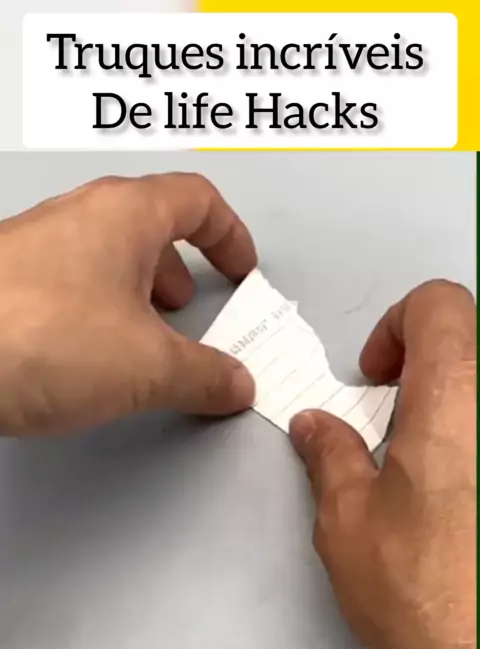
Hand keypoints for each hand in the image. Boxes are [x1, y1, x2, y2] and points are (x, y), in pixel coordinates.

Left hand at [0, 173, 255, 435]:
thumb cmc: (36, 336)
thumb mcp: (147, 367)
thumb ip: (203, 375)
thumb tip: (233, 384)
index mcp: (125, 215)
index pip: (196, 200)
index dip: (229, 234)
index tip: (240, 269)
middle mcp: (78, 217)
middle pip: (148, 226)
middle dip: (179, 270)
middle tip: (191, 309)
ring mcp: (37, 246)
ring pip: (104, 254)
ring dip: (135, 293)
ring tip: (143, 339)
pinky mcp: (9, 283)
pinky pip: (70, 283)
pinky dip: (96, 311)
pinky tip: (91, 355)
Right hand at [290, 281, 475, 648]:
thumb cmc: (426, 601)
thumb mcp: (349, 524)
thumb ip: (331, 457)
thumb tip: (316, 427)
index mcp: (459, 396)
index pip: (441, 305)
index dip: (399, 327)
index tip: (378, 382)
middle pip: (475, 346)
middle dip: (430, 372)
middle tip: (399, 429)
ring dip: (456, 414)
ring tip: (430, 476)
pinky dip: (473, 450)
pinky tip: (463, 510)